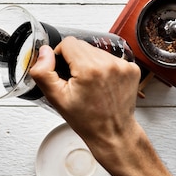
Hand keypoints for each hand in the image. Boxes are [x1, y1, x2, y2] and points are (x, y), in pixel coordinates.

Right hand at [30, 37, 175, 175]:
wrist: (113, 133)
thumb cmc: (87, 120)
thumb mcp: (56, 98)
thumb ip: (43, 73)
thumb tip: (44, 52)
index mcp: (89, 68)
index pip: (68, 42)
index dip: (61, 56)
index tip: (65, 73)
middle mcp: (109, 63)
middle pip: (82, 46)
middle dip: (75, 60)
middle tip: (77, 82)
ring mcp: (123, 65)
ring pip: (96, 51)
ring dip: (90, 63)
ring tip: (91, 84)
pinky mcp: (132, 69)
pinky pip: (110, 58)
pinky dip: (104, 67)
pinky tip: (102, 84)